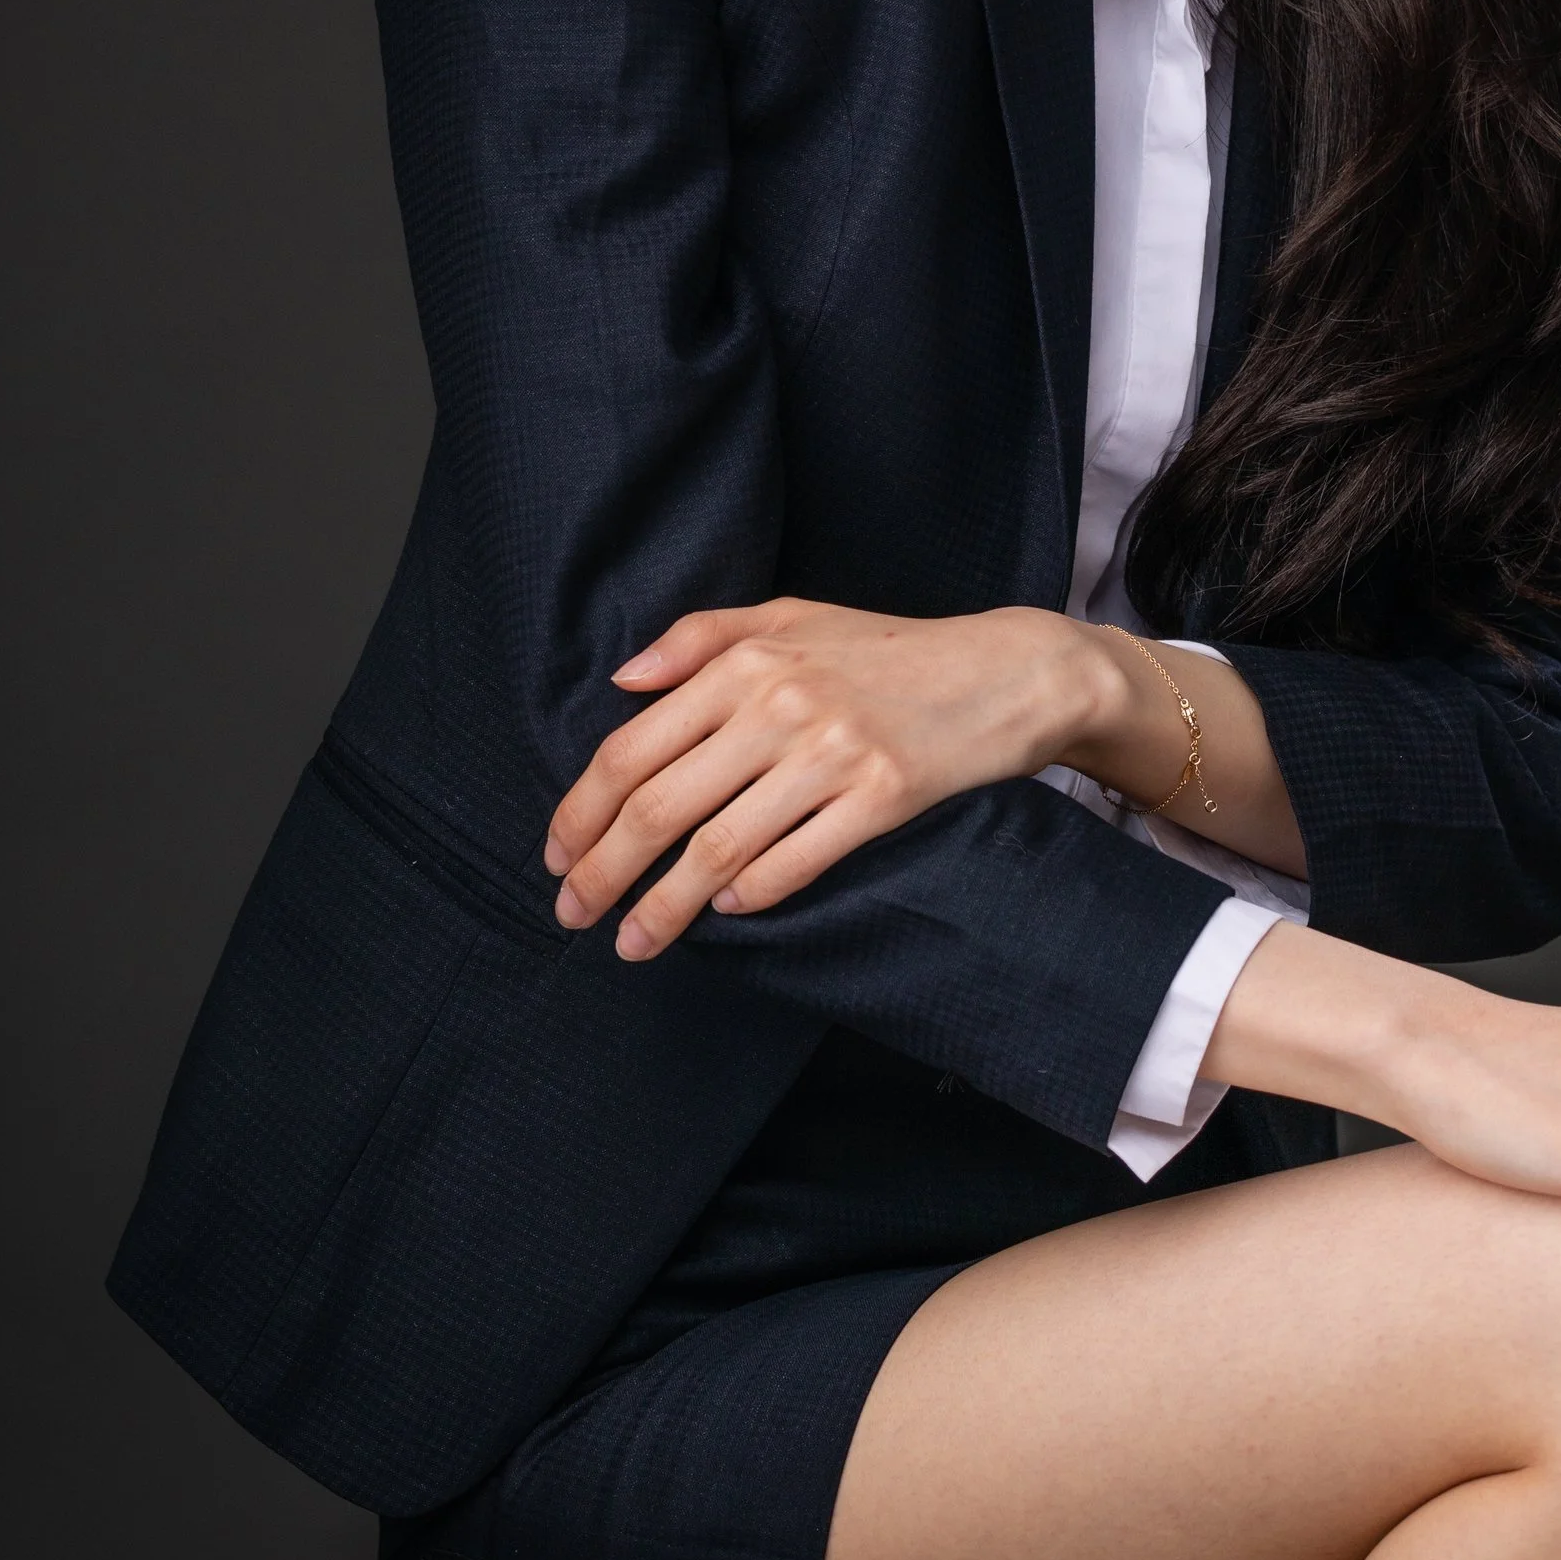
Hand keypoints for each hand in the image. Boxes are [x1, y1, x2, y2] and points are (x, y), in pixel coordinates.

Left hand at [546, 597, 1112, 957]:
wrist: (1003, 672)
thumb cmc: (886, 651)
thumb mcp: (792, 616)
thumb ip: (700, 638)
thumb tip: (621, 680)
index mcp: (747, 661)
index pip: (631, 748)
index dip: (580, 811)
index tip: (557, 855)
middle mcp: (782, 704)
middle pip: (659, 807)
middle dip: (603, 872)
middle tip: (572, 914)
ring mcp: (833, 753)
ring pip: (718, 849)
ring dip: (663, 908)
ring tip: (633, 943)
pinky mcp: (882, 797)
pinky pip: (794, 862)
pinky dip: (749, 895)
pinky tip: (725, 912)